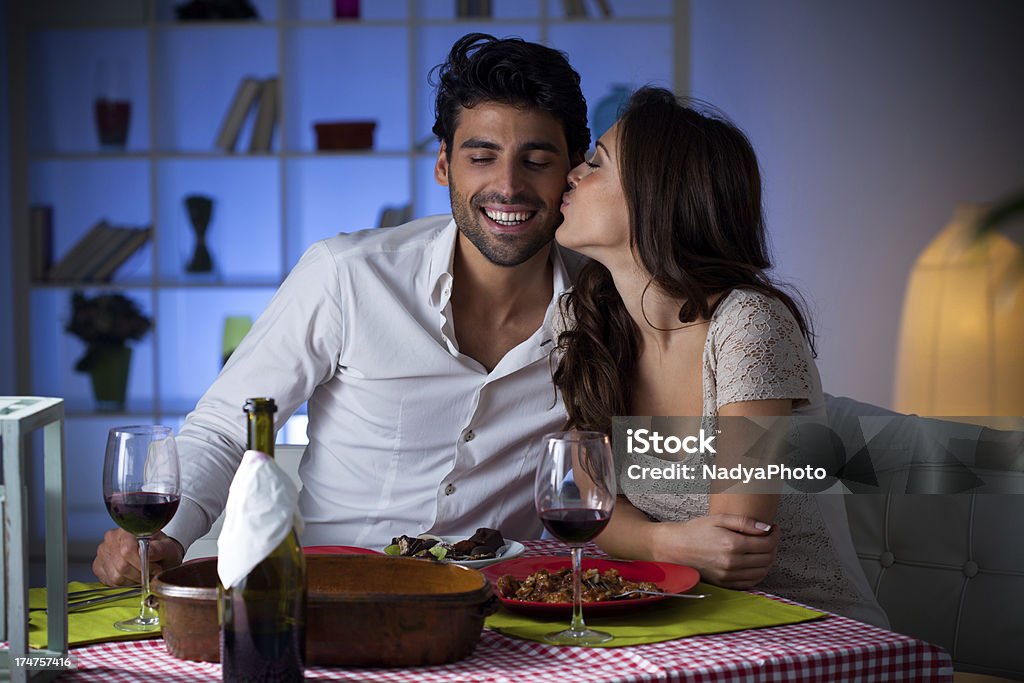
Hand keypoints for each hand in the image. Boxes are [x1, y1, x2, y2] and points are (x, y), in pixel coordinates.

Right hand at [92, 528, 184, 586]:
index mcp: (127, 529)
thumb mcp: (168, 547)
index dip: (142, 563)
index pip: (127, 550)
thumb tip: (149, 552)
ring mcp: (103, 552)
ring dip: (132, 580)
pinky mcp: (98, 566)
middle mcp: (111, 539)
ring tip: (142, 574)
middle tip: (151, 572)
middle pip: (121, 565)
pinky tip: (131, 576)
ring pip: (115, 576)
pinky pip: (109, 582)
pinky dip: (123, 584)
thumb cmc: (161, 550)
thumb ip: (160, 549)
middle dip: (140, 574)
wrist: (157, 555)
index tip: (154, 567)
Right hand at [652, 513, 778, 589]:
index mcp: (732, 545)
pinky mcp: (724, 584)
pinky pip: (750, 582)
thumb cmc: (695, 531)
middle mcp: (732, 563)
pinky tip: (755, 563)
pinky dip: (758, 573)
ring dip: (768, 560)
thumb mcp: (719, 519)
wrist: (674, 548)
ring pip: (761, 571)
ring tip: (763, 549)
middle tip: (769, 537)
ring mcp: (729, 576)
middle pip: (767, 558)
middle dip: (773, 546)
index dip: (775, 535)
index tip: (774, 528)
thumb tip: (767, 528)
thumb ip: (745, 523)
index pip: (767, 544)